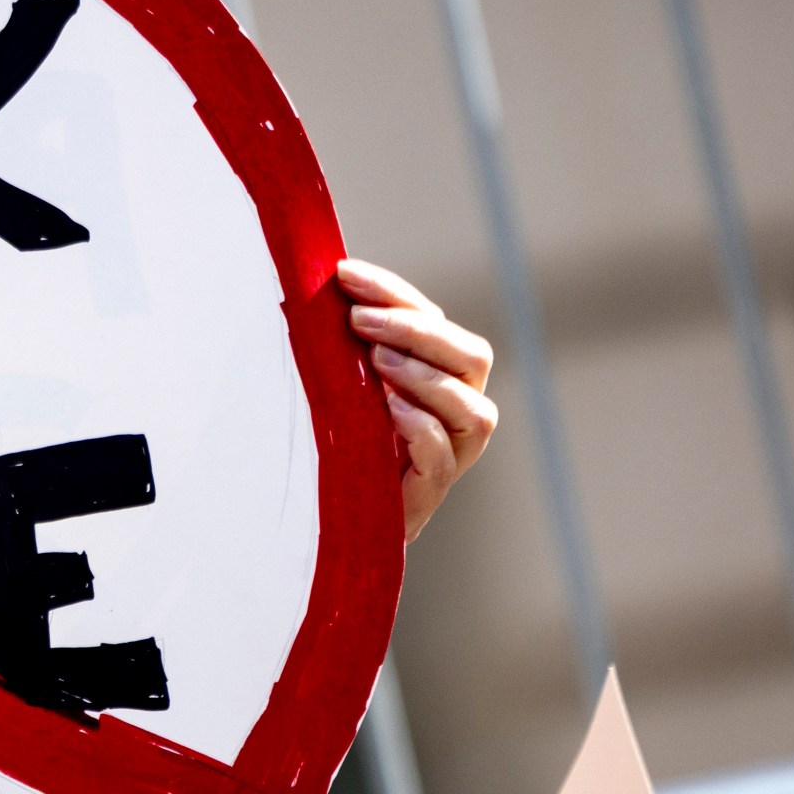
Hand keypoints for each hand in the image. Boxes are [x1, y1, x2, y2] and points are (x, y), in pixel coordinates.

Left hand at [339, 259, 496, 542]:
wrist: (319, 518)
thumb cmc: (327, 439)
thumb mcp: (332, 382)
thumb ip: (342, 343)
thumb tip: (320, 282)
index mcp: (436, 375)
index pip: (436, 322)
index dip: (395, 293)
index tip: (345, 275)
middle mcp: (454, 413)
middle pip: (471, 358)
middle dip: (417, 330)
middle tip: (359, 321)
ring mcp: (449, 456)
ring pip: (474, 411)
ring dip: (427, 378)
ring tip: (377, 361)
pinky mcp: (426, 495)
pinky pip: (443, 460)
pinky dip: (422, 431)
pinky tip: (390, 410)